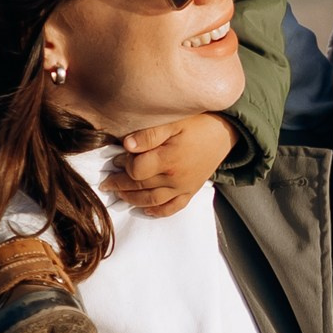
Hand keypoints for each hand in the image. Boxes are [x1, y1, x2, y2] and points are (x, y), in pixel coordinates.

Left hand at [110, 110, 238, 215]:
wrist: (226, 132)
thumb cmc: (199, 123)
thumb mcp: (174, 121)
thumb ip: (149, 134)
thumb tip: (126, 145)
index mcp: (169, 159)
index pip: (136, 170)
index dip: (123, 165)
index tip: (116, 158)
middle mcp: (176, 178)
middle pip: (140, 187)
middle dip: (120, 185)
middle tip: (107, 181)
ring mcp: (184, 188)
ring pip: (152, 201)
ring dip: (132, 200)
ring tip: (119, 194)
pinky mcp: (190, 192)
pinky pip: (172, 208)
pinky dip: (157, 212)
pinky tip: (145, 209)